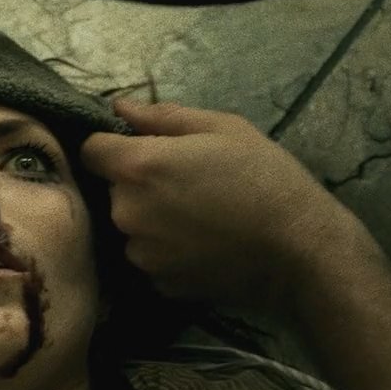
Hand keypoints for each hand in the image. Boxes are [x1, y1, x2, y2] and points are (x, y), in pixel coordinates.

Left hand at [80, 100, 364, 315]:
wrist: (299, 252)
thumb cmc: (265, 177)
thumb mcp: (222, 129)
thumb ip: (163, 117)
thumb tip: (120, 107)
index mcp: (137, 167)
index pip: (91, 150)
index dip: (112, 146)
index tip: (141, 149)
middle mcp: (126, 212)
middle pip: (113, 190)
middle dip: (139, 183)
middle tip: (187, 183)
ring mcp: (139, 252)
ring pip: (132, 225)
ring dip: (152, 218)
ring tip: (199, 216)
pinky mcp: (157, 282)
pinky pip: (150, 256)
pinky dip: (168, 249)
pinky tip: (203, 244)